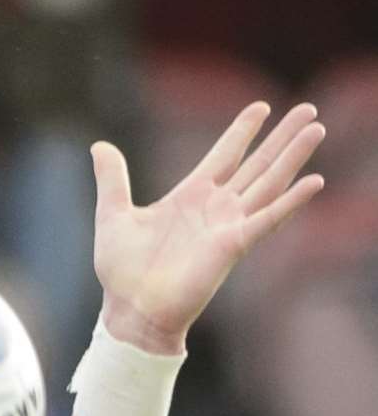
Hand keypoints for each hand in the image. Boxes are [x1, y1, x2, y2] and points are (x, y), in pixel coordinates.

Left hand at [91, 101, 324, 353]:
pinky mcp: (232, 245)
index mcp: (188, 197)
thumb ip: (112, 180)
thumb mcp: (112, 215)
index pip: (223, 155)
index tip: (260, 107)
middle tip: (308, 109)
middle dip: (281, 137)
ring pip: (268, 183)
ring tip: (316, 128)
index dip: (241, 132)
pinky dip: (290, 201)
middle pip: (255, 164)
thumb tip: (99, 145)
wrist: (130, 309)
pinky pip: (267, 219)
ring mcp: (227, 226)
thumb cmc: (122, 270)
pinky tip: (314, 182)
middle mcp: (214, 208)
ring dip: (293, 157)